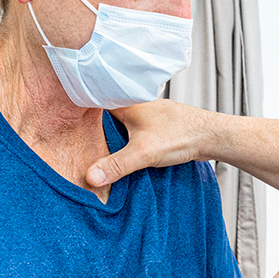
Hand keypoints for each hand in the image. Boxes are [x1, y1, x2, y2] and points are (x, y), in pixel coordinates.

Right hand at [87, 99, 214, 185]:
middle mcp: (137, 103)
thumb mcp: (143, 153)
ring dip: (113, 131)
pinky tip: (125, 147)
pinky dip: (128, 136)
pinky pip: (135, 127)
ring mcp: (150, 112)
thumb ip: (116, 165)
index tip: (64, 122)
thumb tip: (90, 177)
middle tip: (77, 138)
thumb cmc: (181, 136)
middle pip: (107, 112)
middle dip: (94, 125)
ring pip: (123, 120)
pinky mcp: (160, 123)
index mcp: (128, 102)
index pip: (95, 100)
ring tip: (97, 146)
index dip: (79, 110)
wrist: (213, 135)